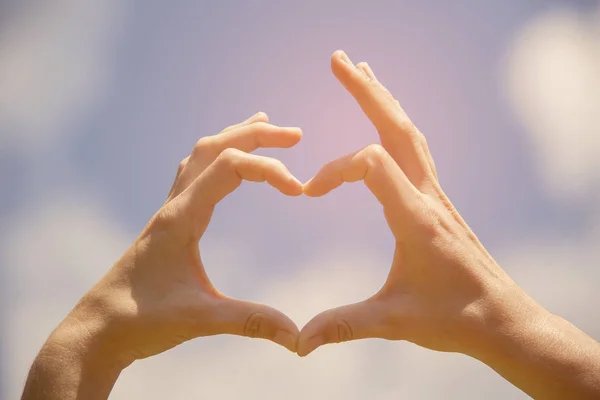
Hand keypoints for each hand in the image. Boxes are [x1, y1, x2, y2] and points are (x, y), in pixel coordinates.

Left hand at [54, 112, 302, 367]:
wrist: (97, 329)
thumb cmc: (140, 321)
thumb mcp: (199, 320)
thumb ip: (250, 322)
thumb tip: (297, 335)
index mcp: (181, 217)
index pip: (230, 167)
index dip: (270, 169)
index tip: (300, 191)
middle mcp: (175, 205)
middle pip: (215, 147)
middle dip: (257, 135)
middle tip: (295, 136)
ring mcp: (170, 211)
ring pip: (201, 155)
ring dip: (235, 137)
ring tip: (264, 125)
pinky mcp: (170, 222)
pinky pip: (194, 172)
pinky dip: (218, 155)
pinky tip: (228, 163)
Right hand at [297, 51, 543, 356]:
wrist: (501, 319)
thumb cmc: (454, 318)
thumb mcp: (394, 322)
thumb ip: (344, 325)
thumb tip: (300, 342)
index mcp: (417, 218)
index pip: (371, 164)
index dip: (334, 170)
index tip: (309, 193)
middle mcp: (429, 197)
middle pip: (396, 128)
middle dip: (366, 91)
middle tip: (339, 59)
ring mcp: (436, 195)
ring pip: (409, 134)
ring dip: (383, 101)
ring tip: (363, 72)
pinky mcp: (437, 201)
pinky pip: (415, 151)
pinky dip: (395, 127)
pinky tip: (386, 123)